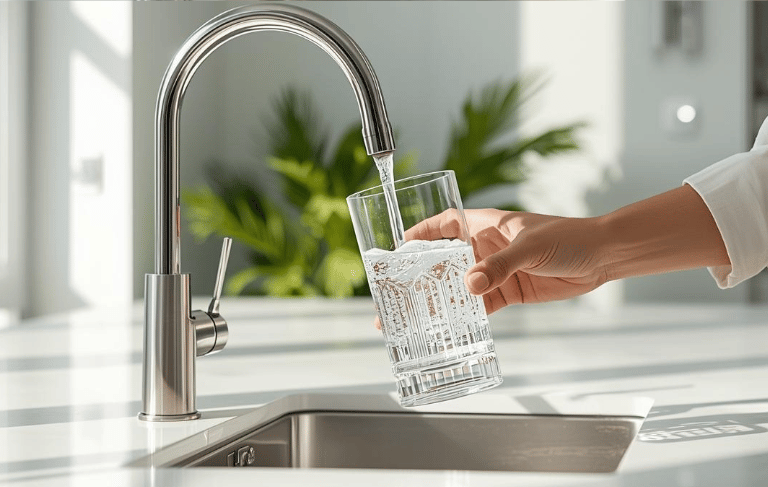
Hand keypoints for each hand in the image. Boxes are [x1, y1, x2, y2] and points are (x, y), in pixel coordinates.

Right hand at [405, 208, 609, 313]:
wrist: (601, 257)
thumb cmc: (568, 237)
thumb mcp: (530, 248)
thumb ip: (500, 266)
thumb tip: (470, 285)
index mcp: (488, 225)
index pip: (447, 224)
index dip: (423, 232)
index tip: (400, 246)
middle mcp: (487, 247)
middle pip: (448, 259)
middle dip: (425, 274)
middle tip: (403, 292)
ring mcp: (498, 271)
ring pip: (462, 285)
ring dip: (443, 299)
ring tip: (420, 316)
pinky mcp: (510, 291)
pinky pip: (483, 304)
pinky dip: (469, 314)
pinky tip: (453, 326)